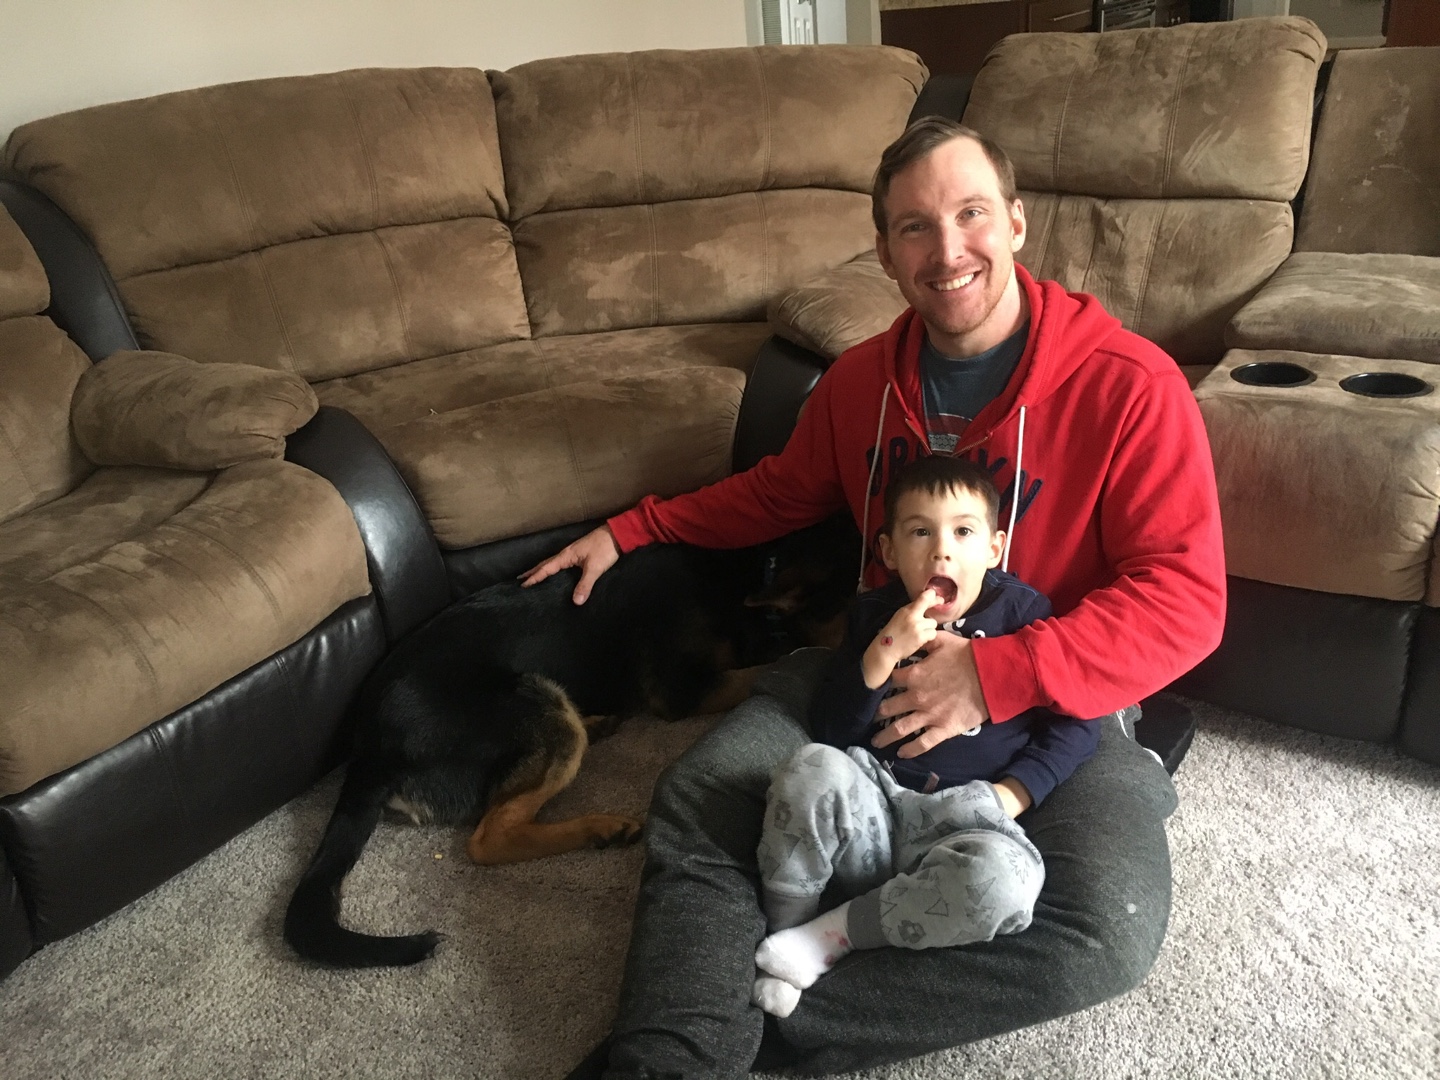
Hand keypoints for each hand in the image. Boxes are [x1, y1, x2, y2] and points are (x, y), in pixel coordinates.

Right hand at [519, 526, 619, 604]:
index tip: (522, 585)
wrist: (618, 534)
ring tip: (533, 575)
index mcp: (566, 556)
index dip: (534, 577)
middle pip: (545, 563)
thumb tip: (576, 602)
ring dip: (542, 568)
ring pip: (553, 562)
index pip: (546, 569)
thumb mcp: (594, 568)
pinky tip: (556, 571)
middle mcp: (566, 553)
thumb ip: (585, 585)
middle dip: (533, 571)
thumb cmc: (605, 549)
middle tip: (521, 579)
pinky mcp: (580, 553)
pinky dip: (553, 567)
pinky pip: (561, 562)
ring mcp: (573, 552)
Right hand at [862, 589, 938, 688]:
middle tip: (928, 619)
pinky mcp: (921, 637)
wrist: (886, 648)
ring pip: (933, 623)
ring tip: (919, 633)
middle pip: (931, 610)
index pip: (923, 597)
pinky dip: (928, 637)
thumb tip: (926, 603)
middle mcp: (912, 616)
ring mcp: (917, 626)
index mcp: (906, 609)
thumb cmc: (892, 633)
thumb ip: (911, 610)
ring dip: (929, 629)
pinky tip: (920, 639)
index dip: (932, 596)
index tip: (937, 597)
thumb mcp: (899, 616)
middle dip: (930, 617)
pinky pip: (933, 634)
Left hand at [871, 632, 987, 756]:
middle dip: (876, 714)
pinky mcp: (943, 729)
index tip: (872, 692)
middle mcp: (916, 697)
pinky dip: (910, 750)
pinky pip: (922, 743)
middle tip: (868, 719)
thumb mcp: (942, 640)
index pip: (888, 682)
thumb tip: (912, 635)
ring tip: (875, 742)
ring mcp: (929, 715)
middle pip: (887, 708)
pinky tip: (901, 754)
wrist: (992, 675)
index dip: (878, 686)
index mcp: (914, 675)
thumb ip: (923, 640)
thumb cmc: (968, 656)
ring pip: (899, 729)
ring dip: (885, 736)